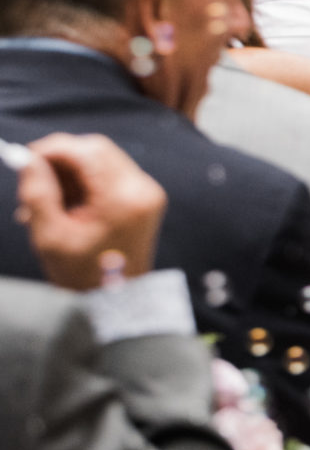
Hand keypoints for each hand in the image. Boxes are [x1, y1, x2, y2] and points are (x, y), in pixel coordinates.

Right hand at [11, 135, 165, 290]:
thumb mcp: (50, 236)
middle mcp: (142, 188)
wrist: (117, 300)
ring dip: (69, 172)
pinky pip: (109, 175)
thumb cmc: (81, 274)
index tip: (23, 158)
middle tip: (31, 181)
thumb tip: (26, 159)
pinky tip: (62, 205)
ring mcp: (146, 192)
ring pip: (101, 160)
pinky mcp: (143, 197)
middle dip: (60, 160)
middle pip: (96, 151)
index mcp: (123, 198)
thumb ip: (38, 193)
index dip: (52, 149)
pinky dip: (83, 183)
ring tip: (43, 203)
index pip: (87, 152)